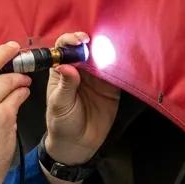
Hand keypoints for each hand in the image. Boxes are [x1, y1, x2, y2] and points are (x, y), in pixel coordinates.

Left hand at [44, 31, 119, 164]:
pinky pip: (118, 72)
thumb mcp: (59, 104)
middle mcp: (79, 70)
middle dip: (93, 43)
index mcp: (61, 70)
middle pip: (86, 48)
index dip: (71, 40)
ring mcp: (96, 77)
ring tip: (114, 49)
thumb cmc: (61, 122)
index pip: (63, 48)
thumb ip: (65, 85)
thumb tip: (67, 66)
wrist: (78, 143)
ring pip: (103, 57)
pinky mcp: (112, 87)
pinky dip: (122, 65)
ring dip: (109, 51)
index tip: (79, 42)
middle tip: (100, 44)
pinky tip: (124, 60)